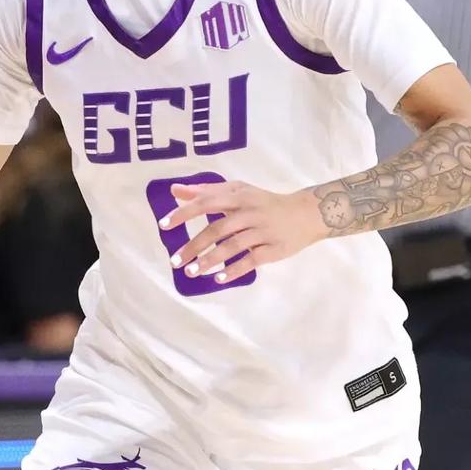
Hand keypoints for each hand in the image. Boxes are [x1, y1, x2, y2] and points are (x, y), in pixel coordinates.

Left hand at [161, 182, 326, 284]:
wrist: (306, 213)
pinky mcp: (273, 249)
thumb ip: (207, 190)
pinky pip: (251, 261)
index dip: (184, 213)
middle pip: (218, 228)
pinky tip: (219, 279)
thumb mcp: (239, 190)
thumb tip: (175, 190)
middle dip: (194, 245)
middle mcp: (250, 212)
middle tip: (175, 260)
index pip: (207, 202)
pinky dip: (234, 270)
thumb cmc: (265, 202)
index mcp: (239, 196)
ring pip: (232, 246)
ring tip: (191, 272)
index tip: (164, 226)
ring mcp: (263, 231)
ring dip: (210, 260)